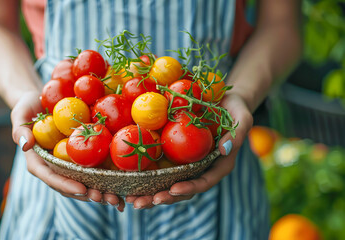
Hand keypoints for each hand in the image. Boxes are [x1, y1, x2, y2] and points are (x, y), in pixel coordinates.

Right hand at [10, 91, 124, 210]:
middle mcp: (53, 167)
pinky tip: (122, 186)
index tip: (83, 189)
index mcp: (38, 162)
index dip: (66, 185)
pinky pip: (93, 170)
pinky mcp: (80, 158)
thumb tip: (25, 144)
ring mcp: (67, 164)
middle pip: (69, 186)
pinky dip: (106, 179)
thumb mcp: (20, 114)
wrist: (40, 101)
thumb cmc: (27, 107)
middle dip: (87, 194)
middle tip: (105, 198)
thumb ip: (19, 130)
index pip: (51, 178)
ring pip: (83, 183)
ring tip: (116, 198)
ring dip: (99, 192)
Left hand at [126, 92, 253, 208]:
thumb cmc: (237, 109)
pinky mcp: (176, 155)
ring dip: (151, 193)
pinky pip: (162, 167)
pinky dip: (147, 175)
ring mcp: (188, 163)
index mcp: (219, 165)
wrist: (225, 100)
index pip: (204, 182)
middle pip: (183, 189)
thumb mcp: (243, 117)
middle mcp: (202, 168)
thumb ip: (237, 133)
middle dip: (164, 197)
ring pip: (170, 183)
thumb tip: (225, 149)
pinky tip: (130, 179)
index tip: (173, 190)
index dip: (189, 188)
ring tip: (132, 199)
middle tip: (143, 202)